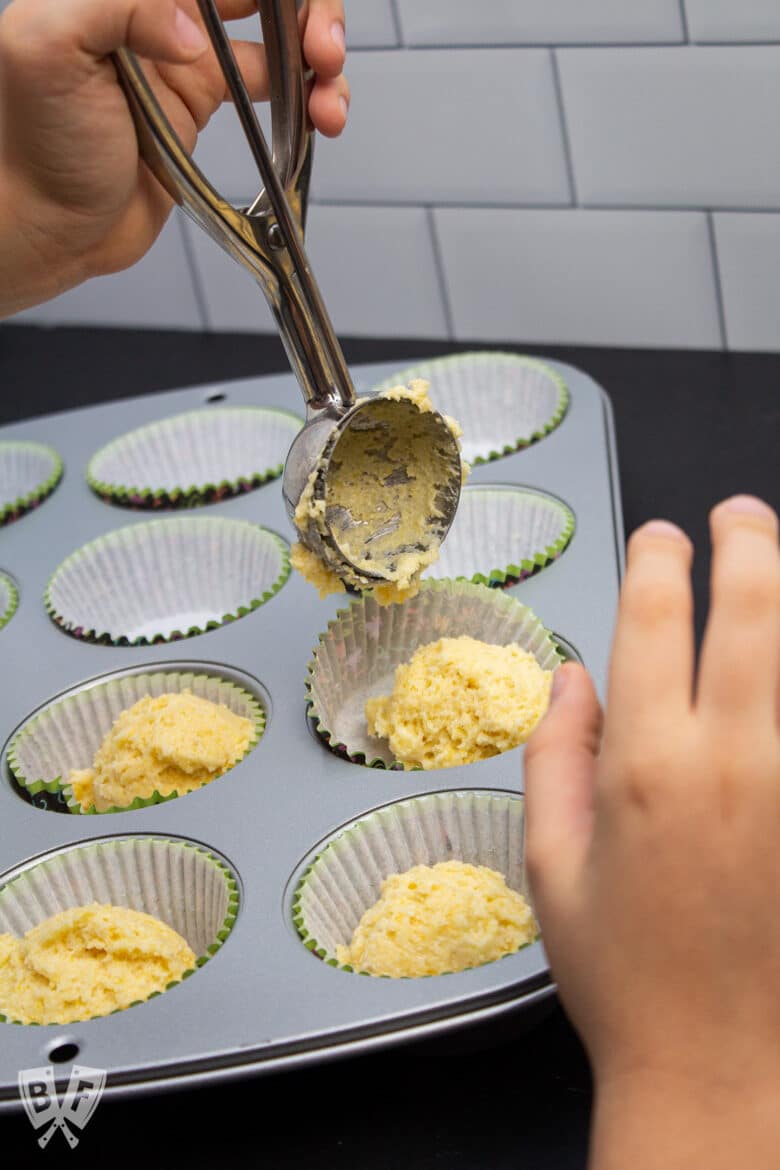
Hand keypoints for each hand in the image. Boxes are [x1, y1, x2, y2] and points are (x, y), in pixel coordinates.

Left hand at [0, 0, 347, 312]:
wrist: (45, 224)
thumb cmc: (31, 143)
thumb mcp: (47, 49)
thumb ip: (118, 6)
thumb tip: (193, 29)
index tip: (297, 8)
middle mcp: (162, 11)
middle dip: (309, 11)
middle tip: (322, 50)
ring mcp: (187, 56)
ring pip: (277, 34)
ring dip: (320, 60)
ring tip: (329, 102)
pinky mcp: (204, 105)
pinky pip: (272, 87)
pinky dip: (307, 100)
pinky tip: (317, 121)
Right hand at [524, 496, 779, 1168]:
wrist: (717, 1064)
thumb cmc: (624, 974)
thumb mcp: (550, 863)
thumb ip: (553, 755)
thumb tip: (569, 679)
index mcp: (646, 765)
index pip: (655, 619)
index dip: (659, 560)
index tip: (663, 540)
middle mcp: (731, 761)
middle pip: (752, 611)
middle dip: (746, 543)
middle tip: (739, 516)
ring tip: (777, 555)